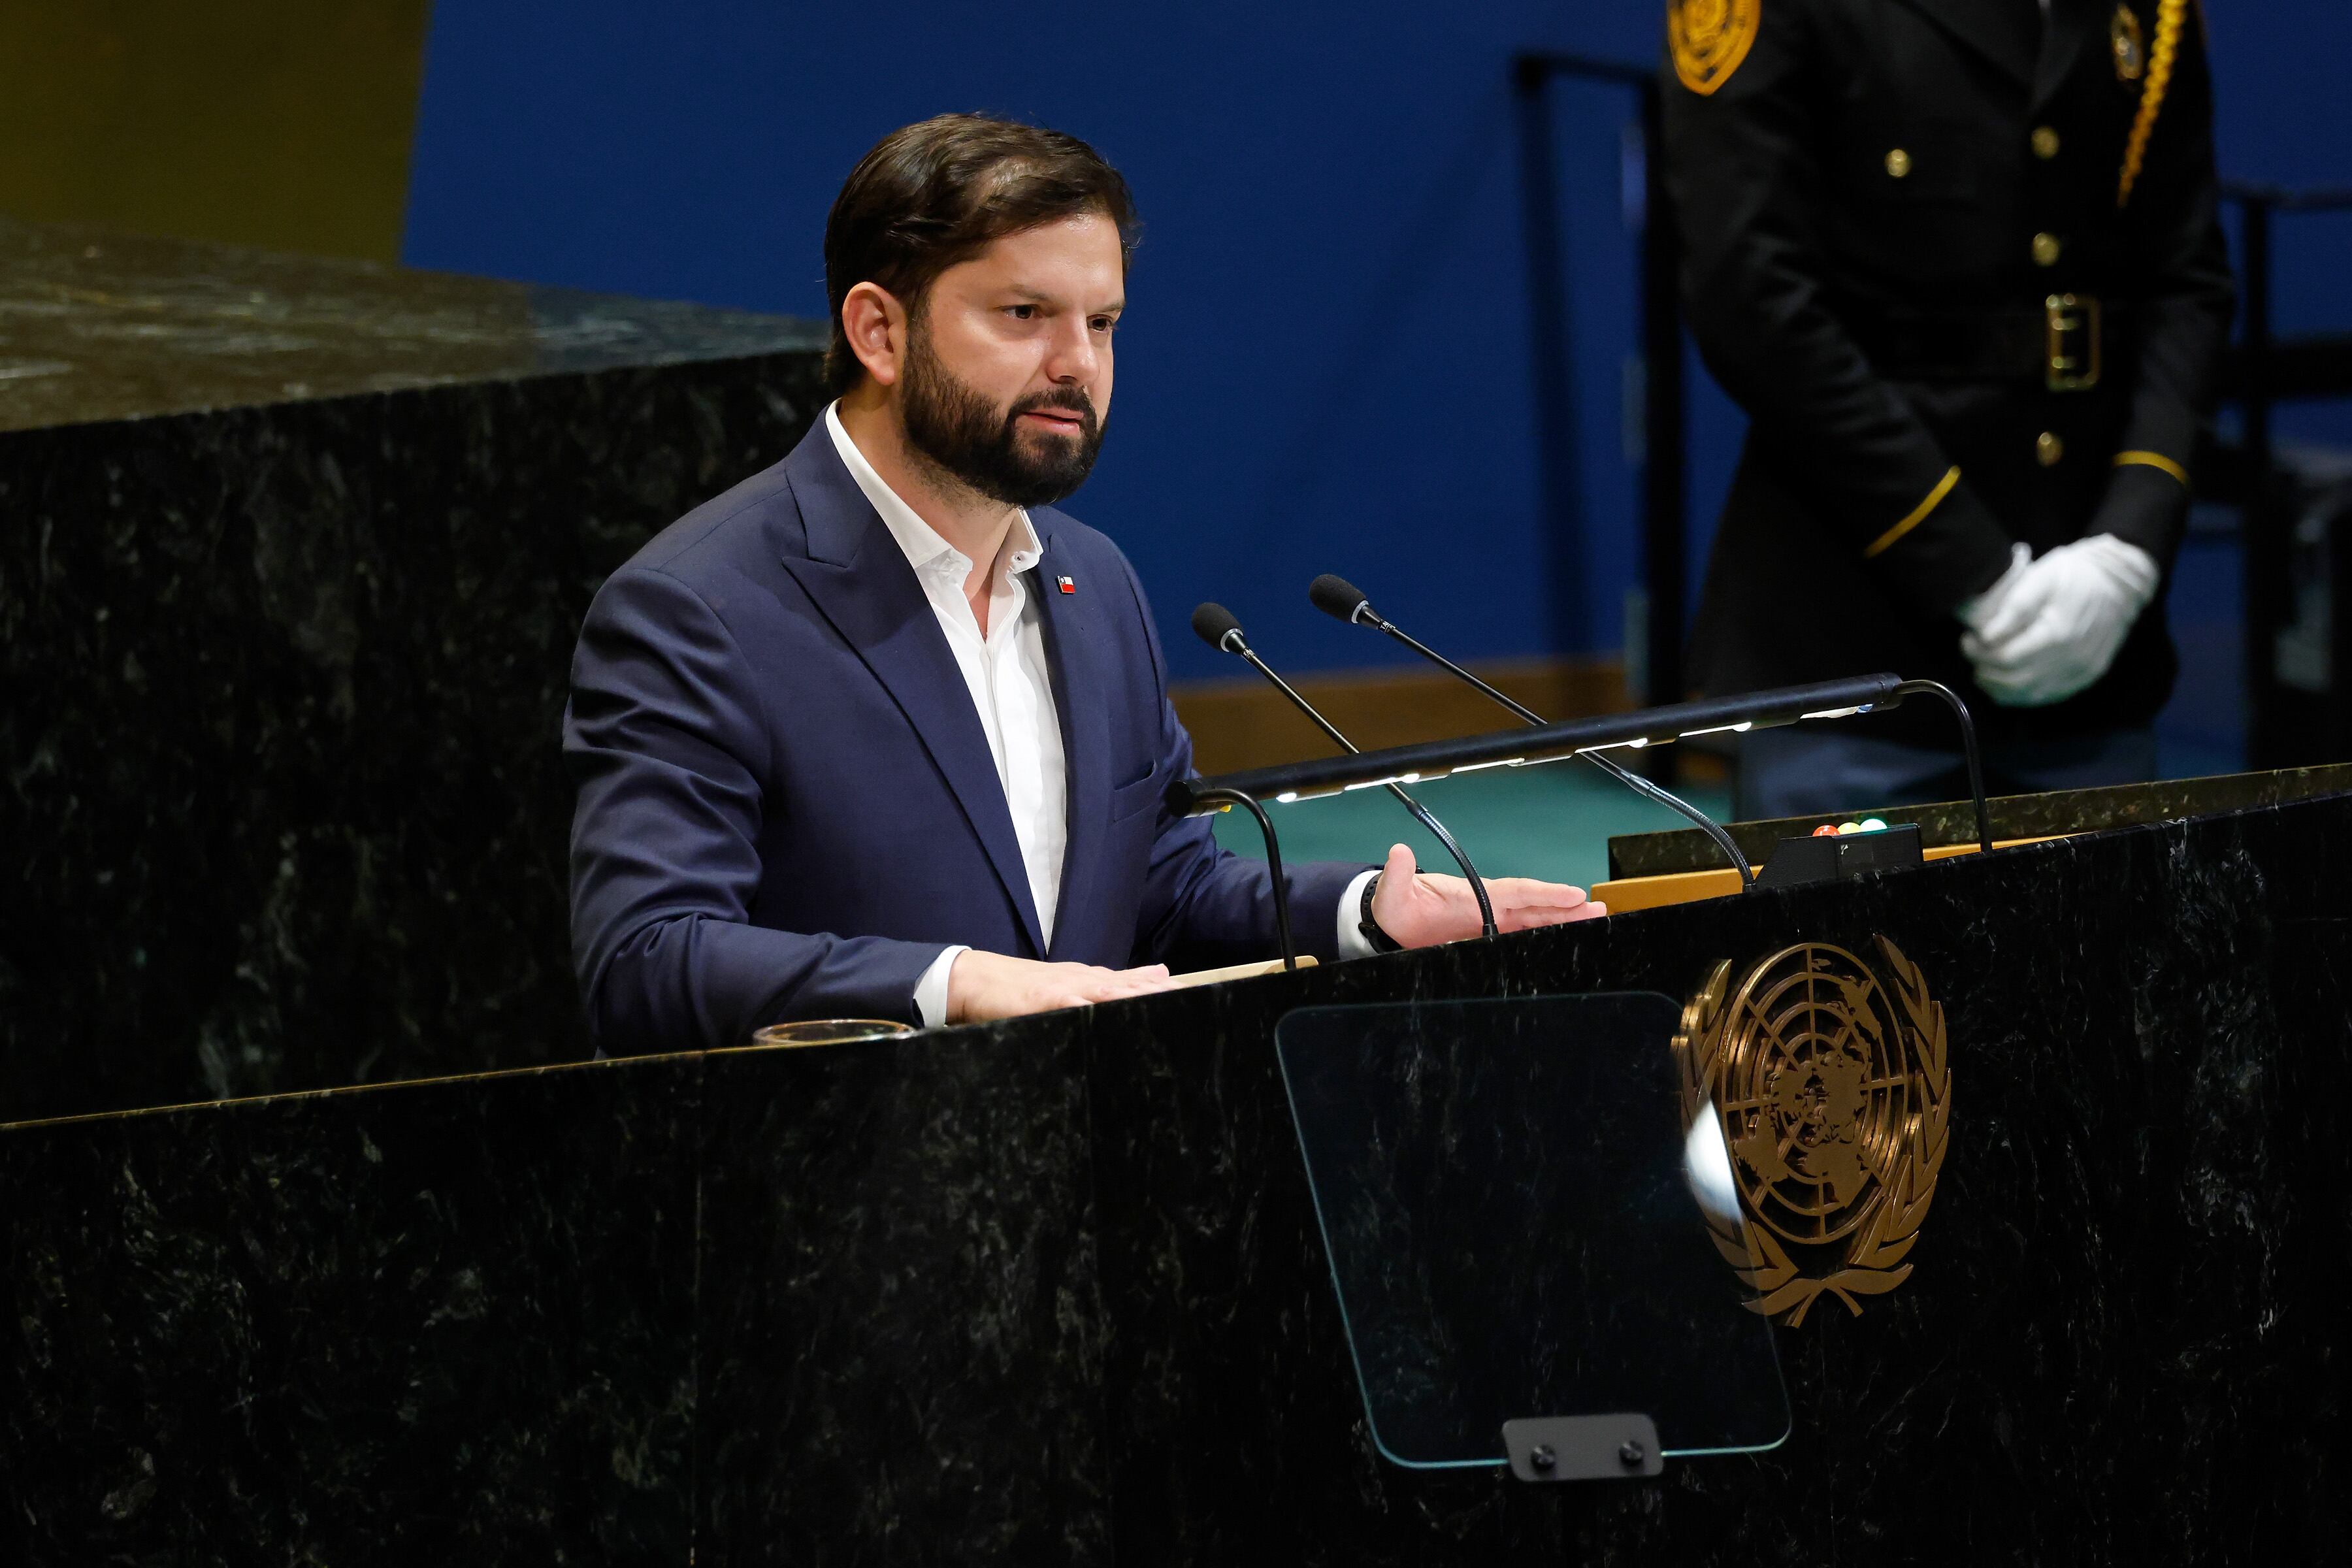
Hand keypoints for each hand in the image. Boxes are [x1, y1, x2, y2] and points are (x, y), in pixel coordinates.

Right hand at [946, 949, 1175, 1022]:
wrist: (976, 979)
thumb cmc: (1023, 987)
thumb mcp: (1073, 982)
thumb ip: (1115, 980)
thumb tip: (1158, 973)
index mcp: (1090, 979)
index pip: (1133, 983)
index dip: (1163, 989)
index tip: (1194, 994)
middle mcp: (1082, 980)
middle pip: (1127, 985)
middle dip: (1158, 992)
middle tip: (1190, 998)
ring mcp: (1063, 988)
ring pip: (1104, 991)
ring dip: (1132, 995)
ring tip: (1160, 1000)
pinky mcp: (1041, 998)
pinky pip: (1068, 1003)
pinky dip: (1086, 1005)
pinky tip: (1102, 1009)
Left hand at [1366, 843, 1605, 947]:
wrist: (1391, 923)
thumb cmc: (1396, 905)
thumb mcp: (1393, 890)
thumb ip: (1398, 874)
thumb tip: (1398, 852)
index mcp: (1475, 894)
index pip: (1516, 892)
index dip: (1544, 893)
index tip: (1573, 894)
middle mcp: (1488, 907)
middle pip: (1535, 907)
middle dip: (1567, 908)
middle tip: (1599, 910)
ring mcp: (1490, 924)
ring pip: (1534, 923)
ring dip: (1562, 923)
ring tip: (1594, 922)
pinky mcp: (1486, 940)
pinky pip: (1521, 939)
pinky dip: (1543, 939)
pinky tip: (1563, 944)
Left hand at [1958, 534, 2158, 706]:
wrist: (2120, 580)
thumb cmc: (2075, 574)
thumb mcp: (2041, 578)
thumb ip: (2013, 609)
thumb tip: (1986, 636)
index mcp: (2058, 634)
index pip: (2006, 659)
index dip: (1979, 654)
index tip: (1967, 641)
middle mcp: (2072, 660)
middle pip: (2015, 682)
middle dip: (1986, 673)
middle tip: (1973, 657)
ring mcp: (2082, 672)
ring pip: (2031, 695)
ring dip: (2000, 689)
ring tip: (1985, 671)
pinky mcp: (2087, 676)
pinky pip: (2050, 696)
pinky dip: (2024, 694)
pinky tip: (2009, 683)